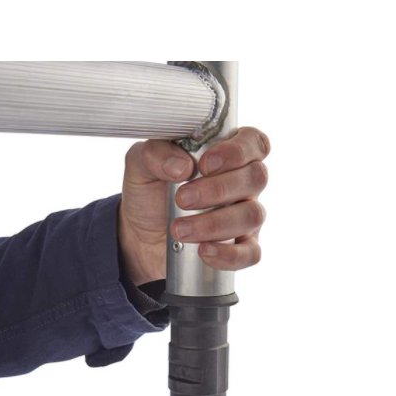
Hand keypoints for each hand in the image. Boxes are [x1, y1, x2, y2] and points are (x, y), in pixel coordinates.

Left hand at [118, 126, 269, 284]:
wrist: (140, 236)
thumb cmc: (150, 193)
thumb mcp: (140, 165)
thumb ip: (155, 154)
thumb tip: (181, 166)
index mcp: (226, 153)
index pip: (253, 142)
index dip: (237, 151)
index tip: (205, 164)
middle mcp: (242, 182)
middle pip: (256, 177)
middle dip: (218, 189)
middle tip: (182, 199)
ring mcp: (245, 215)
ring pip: (252, 215)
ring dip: (214, 223)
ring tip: (178, 229)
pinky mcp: (240, 247)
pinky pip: (250, 253)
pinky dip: (228, 254)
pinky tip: (204, 251)